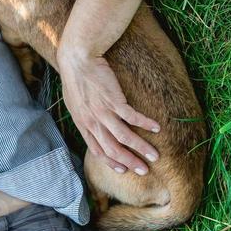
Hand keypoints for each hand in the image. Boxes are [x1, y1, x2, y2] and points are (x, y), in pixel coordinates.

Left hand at [58, 51, 159, 172]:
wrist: (77, 59)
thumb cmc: (75, 78)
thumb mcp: (74, 103)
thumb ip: (83, 117)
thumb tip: (90, 125)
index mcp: (82, 124)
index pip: (97, 150)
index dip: (111, 162)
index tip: (123, 170)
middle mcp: (92, 122)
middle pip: (113, 149)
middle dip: (130, 162)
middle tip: (144, 170)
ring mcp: (103, 112)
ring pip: (124, 137)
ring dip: (141, 148)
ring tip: (155, 156)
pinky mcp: (114, 100)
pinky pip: (132, 117)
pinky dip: (145, 124)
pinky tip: (156, 128)